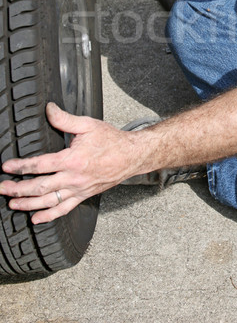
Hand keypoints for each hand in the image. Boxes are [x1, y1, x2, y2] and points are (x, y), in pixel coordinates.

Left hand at [0, 103, 136, 223]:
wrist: (131, 156)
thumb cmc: (111, 140)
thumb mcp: (88, 125)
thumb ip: (65, 119)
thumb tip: (48, 109)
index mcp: (72, 160)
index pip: (39, 165)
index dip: (20, 167)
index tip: (6, 167)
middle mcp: (73, 178)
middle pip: (39, 188)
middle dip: (18, 189)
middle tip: (2, 188)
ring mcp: (78, 189)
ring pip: (48, 202)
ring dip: (27, 204)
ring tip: (12, 204)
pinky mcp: (84, 196)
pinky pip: (64, 209)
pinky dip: (48, 216)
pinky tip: (35, 219)